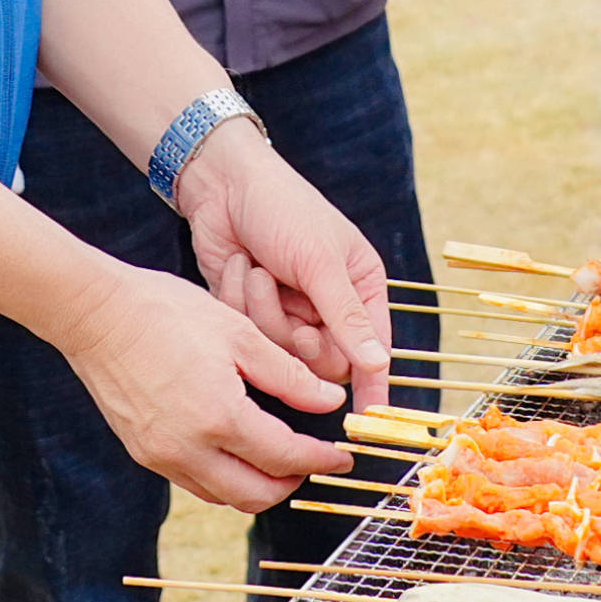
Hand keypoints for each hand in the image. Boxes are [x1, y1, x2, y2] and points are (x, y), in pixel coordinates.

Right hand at [50, 259, 353, 513]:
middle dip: (291, 483)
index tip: (342, 457)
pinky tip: (233, 446)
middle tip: (312, 460)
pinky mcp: (142, 452)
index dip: (321, 460)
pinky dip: (223, 476)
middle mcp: (188, 449)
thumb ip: (290, 374)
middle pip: (255, 496)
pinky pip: (194, 482)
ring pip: (223, 496)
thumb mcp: (239, 333)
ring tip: (277, 456)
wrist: (94, 313)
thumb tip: (331, 402)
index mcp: (220, 417)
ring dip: (256, 485)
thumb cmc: (166, 311)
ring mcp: (160, 456)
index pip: (285, 458)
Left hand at [173, 123, 391, 406]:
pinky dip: (239, 300)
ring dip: (262, 309)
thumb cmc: (282, 207)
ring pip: (280, 350)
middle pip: (321, 360)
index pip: (372, 350)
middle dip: (296, 334)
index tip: (369, 418)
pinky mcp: (252, 311)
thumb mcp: (319, 261)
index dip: (372, 383)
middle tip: (289, 306)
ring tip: (256, 269)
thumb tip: (378, 364)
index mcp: (359, 287)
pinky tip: (239, 266)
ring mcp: (288, 309)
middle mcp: (327, 305)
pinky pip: (249, 334)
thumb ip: (347, 317)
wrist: (221, 183)